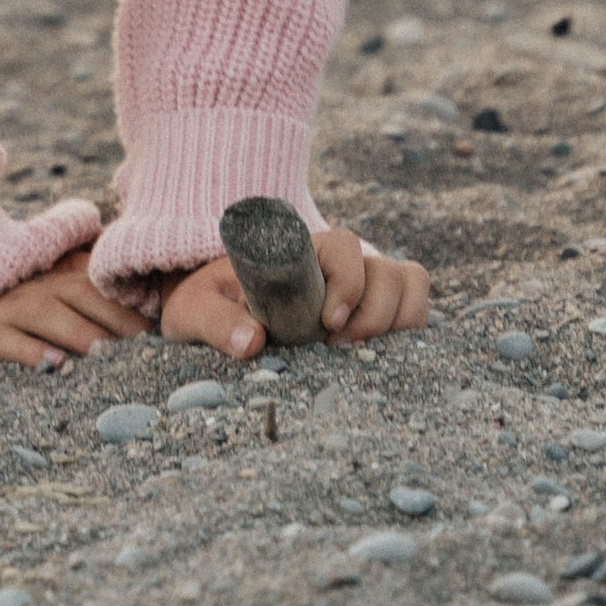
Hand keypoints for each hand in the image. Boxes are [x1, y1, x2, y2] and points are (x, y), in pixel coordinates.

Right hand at [0, 245, 148, 369]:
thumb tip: (139, 335)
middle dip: (113, 319)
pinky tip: (48, 365)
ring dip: (76, 331)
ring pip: (44, 313)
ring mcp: (2, 309)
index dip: (127, 307)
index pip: (97, 289)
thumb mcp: (45, 311)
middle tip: (142, 347)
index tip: (157, 333)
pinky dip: (24, 350)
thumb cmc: (8, 322)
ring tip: (102, 353)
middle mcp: (31, 290)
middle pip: (78, 296)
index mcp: (53, 285)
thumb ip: (84, 315)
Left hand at [161, 229, 431, 359]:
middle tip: (340, 345)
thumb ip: (214, 321)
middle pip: (388, 270)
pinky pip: (411, 312)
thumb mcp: (194, 309)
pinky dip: (409, 333)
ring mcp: (361, 288)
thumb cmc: (205, 304)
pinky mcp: (372, 316)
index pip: (344, 246)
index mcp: (299, 247)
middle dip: (377, 312)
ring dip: (397, 321)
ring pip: (408, 286)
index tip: (329, 323)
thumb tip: (251, 342)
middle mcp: (337, 264)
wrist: (211, 316)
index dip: (349, 282)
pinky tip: (381, 360)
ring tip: (361, 353)